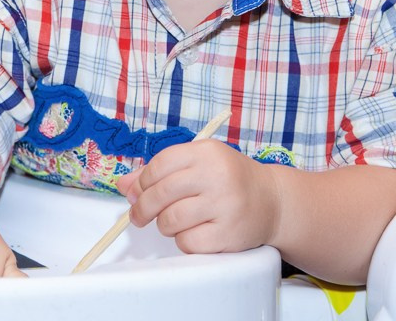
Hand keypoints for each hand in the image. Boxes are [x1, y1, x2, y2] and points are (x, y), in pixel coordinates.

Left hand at [116, 139, 281, 253]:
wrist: (271, 201)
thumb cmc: (229, 179)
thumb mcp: (198, 164)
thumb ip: (160, 172)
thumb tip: (124, 185)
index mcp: (206, 153)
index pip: (160, 165)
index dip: (141, 183)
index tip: (136, 194)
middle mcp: (217, 176)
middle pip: (161, 194)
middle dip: (143, 208)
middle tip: (138, 217)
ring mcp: (224, 205)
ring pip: (170, 221)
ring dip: (165, 225)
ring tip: (175, 221)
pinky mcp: (228, 234)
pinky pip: (187, 242)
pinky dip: (184, 240)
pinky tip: (195, 231)